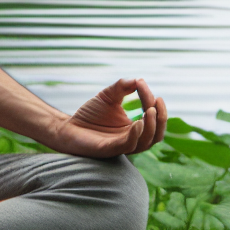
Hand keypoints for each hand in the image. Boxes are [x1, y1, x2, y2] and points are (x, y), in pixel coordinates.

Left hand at [52, 78, 166, 157]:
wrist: (68, 127)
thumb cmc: (90, 114)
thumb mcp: (109, 96)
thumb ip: (122, 87)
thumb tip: (138, 80)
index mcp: (135, 129)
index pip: (152, 116)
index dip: (150, 99)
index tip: (141, 83)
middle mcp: (132, 139)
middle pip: (156, 135)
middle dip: (161, 118)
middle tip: (157, 101)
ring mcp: (121, 146)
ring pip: (145, 143)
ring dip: (151, 127)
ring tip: (149, 110)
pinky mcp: (109, 150)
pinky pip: (127, 146)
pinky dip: (135, 136)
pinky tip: (137, 123)